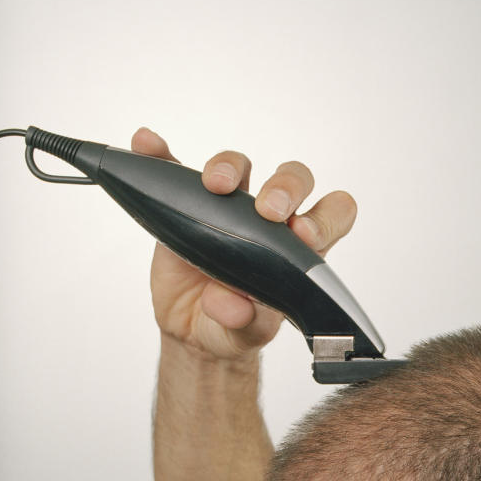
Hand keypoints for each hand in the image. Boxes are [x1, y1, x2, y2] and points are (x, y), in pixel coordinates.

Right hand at [132, 127, 357, 360]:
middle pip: (292, 180)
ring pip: (239, 167)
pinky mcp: (187, 203)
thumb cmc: (234, 327)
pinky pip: (174, 169)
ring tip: (214, 185)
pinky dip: (160, 154)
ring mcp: (228, 207)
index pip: (332, 215)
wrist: (194, 327)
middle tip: (267, 211)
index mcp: (298, 249)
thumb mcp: (245, 335)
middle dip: (284, 187)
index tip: (303, 233)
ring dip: (228, 166)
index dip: (325, 217)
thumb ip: (247, 324)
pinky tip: (148, 145)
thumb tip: (234, 307)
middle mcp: (269, 221)